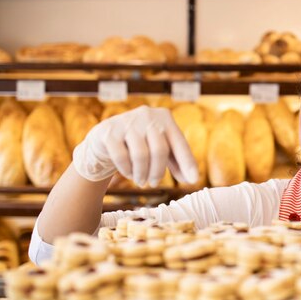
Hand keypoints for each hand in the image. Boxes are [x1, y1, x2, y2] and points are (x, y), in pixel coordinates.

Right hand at [72, 105, 197, 186]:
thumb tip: (191, 180)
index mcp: (165, 118)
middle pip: (160, 150)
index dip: (187, 163)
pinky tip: (129, 174)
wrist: (106, 138)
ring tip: (141, 181)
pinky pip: (122, 156)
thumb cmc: (140, 144)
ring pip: (140, 155)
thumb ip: (177, 162)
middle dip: (158, 172)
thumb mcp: (160, 149)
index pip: (180, 143)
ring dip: (142, 174)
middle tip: (153, 184)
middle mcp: (148, 115)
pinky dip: (127, 170)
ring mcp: (128, 121)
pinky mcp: (110, 131)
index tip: (194, 180)